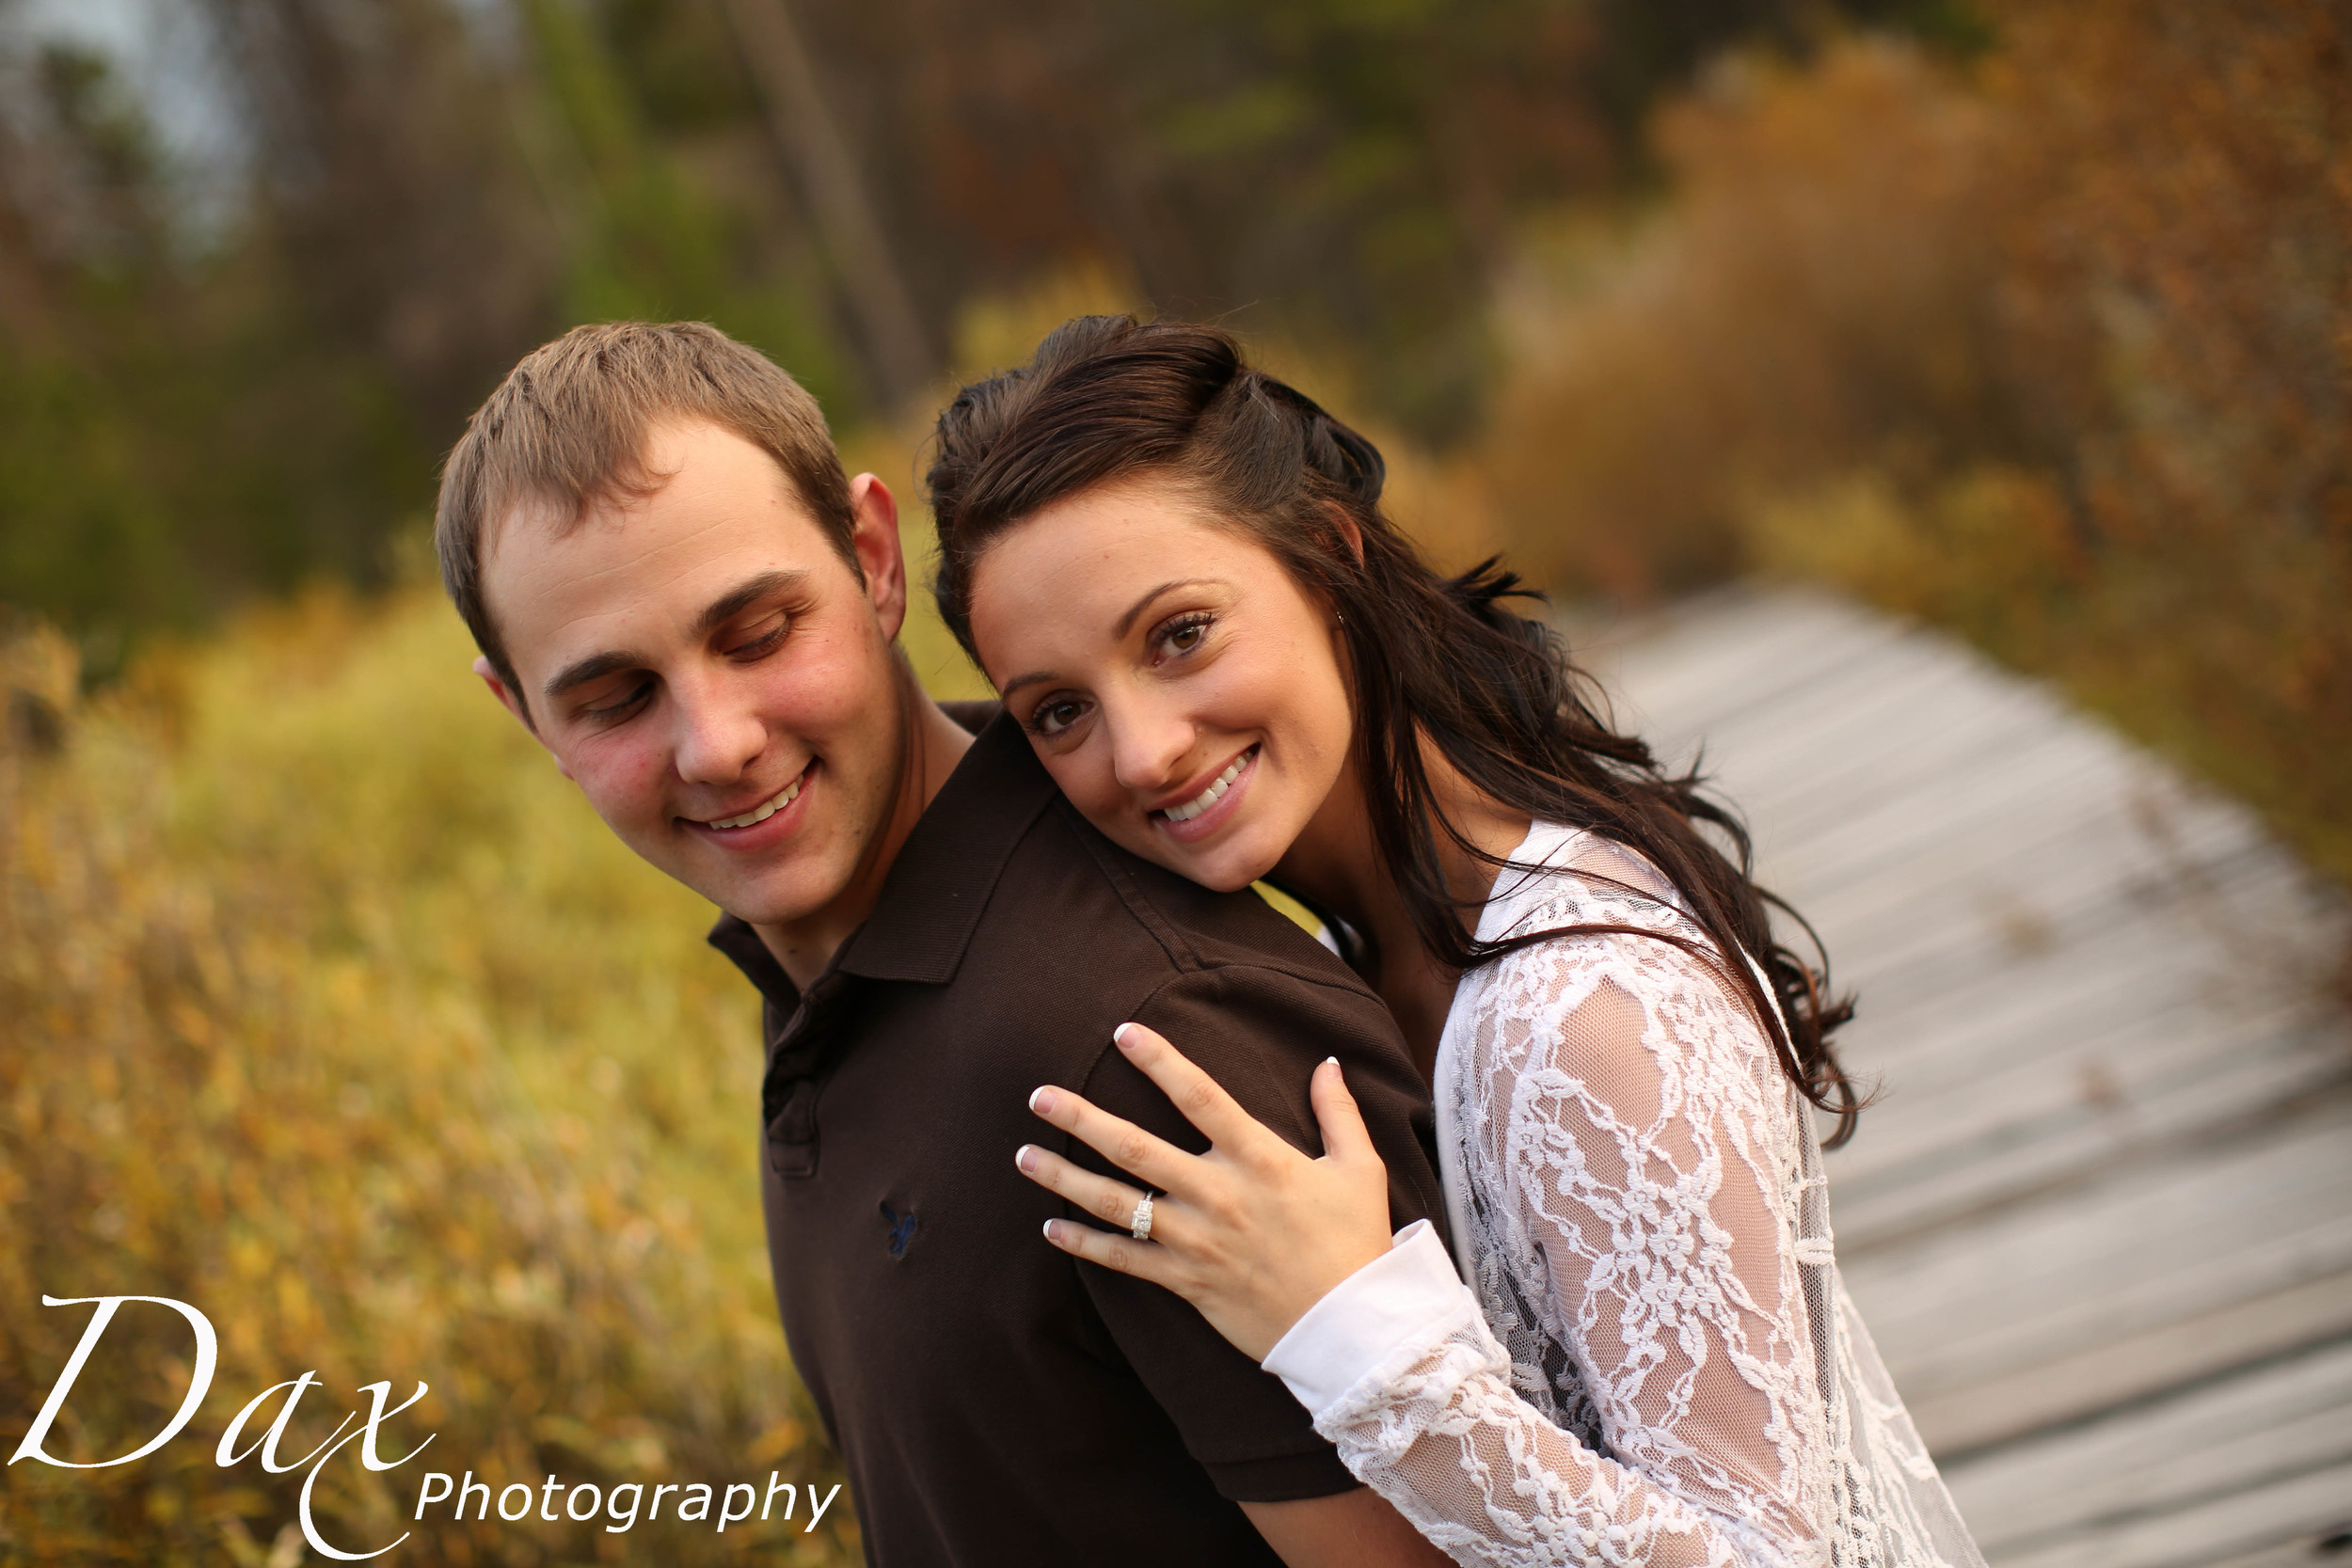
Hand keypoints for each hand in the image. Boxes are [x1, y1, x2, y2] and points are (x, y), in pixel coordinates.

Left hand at [1016, 1022, 1395, 1362]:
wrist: (1353, 1328)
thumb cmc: (1357, 1243)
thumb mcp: (1359, 1170)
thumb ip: (1338, 1113)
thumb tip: (1328, 1062)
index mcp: (1259, 1158)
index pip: (1200, 1096)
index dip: (1161, 1061)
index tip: (1123, 1033)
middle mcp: (1218, 1194)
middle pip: (1136, 1148)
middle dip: (1081, 1120)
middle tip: (1038, 1097)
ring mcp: (1197, 1241)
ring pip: (1118, 1204)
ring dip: (1065, 1178)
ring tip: (1024, 1155)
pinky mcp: (1187, 1281)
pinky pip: (1126, 1261)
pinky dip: (1086, 1244)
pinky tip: (1051, 1227)